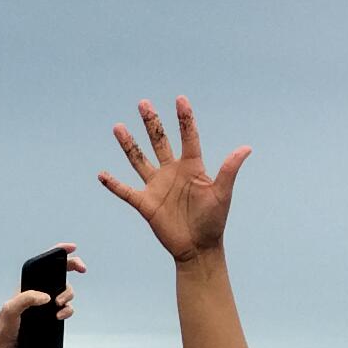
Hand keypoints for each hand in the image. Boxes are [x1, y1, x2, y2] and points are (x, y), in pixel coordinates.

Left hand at [0, 256, 83, 347]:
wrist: (4, 344)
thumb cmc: (3, 324)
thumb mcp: (11, 308)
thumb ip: (27, 298)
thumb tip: (47, 297)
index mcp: (30, 282)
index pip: (47, 262)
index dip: (61, 252)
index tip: (73, 248)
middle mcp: (40, 290)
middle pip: (63, 273)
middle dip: (74, 268)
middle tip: (82, 269)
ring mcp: (47, 303)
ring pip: (67, 292)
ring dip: (68, 296)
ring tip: (58, 305)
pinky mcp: (51, 316)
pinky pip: (67, 309)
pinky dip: (67, 311)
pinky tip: (59, 316)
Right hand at [96, 99, 249, 259]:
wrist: (198, 248)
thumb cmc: (213, 221)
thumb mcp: (222, 194)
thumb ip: (228, 170)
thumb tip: (246, 148)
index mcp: (192, 167)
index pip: (188, 137)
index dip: (184, 119)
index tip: (180, 99)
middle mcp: (172, 172)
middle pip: (159, 141)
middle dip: (152, 123)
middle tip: (143, 103)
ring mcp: (157, 187)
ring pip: (139, 160)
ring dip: (129, 144)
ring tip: (118, 127)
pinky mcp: (145, 203)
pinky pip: (125, 191)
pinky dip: (113, 184)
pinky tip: (102, 174)